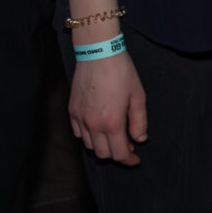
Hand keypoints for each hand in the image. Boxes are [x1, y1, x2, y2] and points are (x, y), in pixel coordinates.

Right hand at [68, 51, 147, 165]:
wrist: (98, 52)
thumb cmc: (121, 71)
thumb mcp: (138, 96)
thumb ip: (139, 121)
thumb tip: (140, 139)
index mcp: (112, 122)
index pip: (119, 153)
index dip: (129, 160)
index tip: (135, 159)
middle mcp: (93, 124)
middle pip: (103, 154)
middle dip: (116, 154)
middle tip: (127, 146)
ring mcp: (80, 117)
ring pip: (89, 145)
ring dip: (102, 146)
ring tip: (113, 136)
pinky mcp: (72, 110)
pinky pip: (78, 133)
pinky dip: (88, 136)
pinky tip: (98, 128)